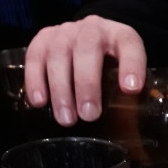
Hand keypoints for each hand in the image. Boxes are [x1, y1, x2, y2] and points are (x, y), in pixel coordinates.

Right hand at [25, 16, 146, 126]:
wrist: (90, 43)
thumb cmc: (112, 69)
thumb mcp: (128, 77)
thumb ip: (133, 98)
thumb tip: (133, 138)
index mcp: (120, 37)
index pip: (128, 44)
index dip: (131, 65)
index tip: (131, 88)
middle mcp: (92, 29)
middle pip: (87, 49)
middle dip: (87, 84)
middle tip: (89, 115)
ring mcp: (65, 33)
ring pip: (59, 54)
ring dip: (61, 89)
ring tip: (66, 119)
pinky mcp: (43, 39)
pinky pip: (35, 56)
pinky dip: (35, 80)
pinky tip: (39, 102)